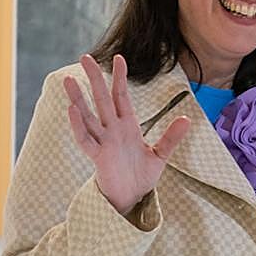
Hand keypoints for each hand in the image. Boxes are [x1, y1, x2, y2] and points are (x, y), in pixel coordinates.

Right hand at [63, 54, 190, 214]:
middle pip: (101, 99)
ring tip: (69, 80)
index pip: (121, 96)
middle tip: (84, 57)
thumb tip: (187, 119)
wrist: (133, 198)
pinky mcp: (99, 156)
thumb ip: (171, 137)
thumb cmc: (142, 176)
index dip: (119, 77)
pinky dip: (79, 126)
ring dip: (78, 99)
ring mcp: (104, 141)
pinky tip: (73, 110)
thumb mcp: (161, 154)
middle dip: (94, 78)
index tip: (118, 58)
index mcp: (127, 125)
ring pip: (88, 116)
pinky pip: (86, 139)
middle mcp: (113, 130)